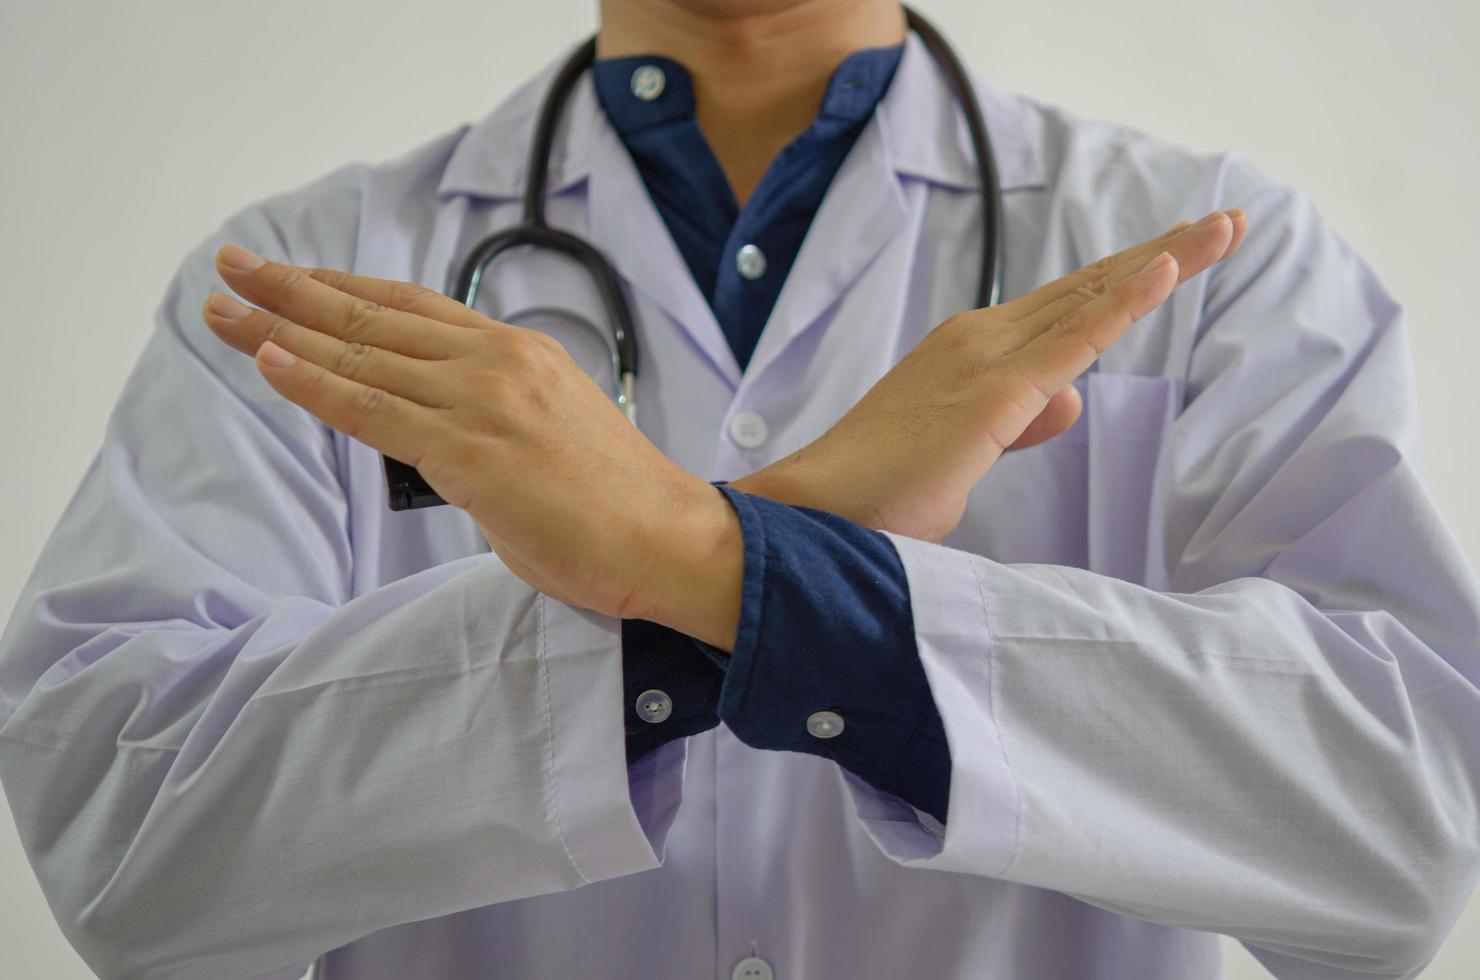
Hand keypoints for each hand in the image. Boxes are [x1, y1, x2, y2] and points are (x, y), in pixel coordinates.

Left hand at [201, 245, 742, 647]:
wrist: (668, 538)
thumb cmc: (614, 502)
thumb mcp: (548, 429)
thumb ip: (485, 416)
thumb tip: (426, 433)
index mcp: (518, 352)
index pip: (410, 307)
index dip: (341, 286)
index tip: (289, 273)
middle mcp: (497, 362)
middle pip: (373, 317)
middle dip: (290, 290)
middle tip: (230, 265)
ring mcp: (483, 403)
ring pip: (362, 356)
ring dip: (279, 330)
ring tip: (221, 310)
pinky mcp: (471, 454)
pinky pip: (374, 412)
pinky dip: (315, 385)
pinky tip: (269, 361)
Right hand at [733, 209, 1248, 540]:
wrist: (815, 514)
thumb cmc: (878, 493)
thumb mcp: (966, 453)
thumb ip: (1019, 421)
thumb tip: (1070, 399)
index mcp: (971, 351)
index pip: (1067, 306)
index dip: (1128, 279)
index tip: (1184, 252)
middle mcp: (979, 338)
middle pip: (1088, 288)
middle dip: (1165, 253)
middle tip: (1228, 222)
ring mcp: (985, 360)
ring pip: (1090, 299)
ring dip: (1163, 261)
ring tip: (1222, 229)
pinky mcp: (993, 394)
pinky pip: (1072, 338)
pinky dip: (1123, 301)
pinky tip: (1168, 270)